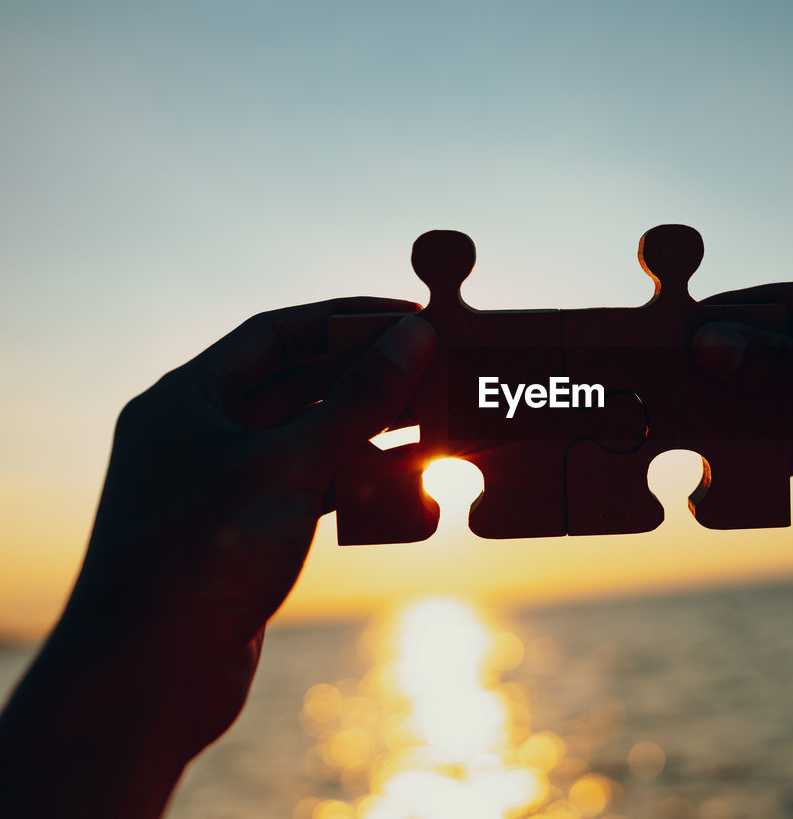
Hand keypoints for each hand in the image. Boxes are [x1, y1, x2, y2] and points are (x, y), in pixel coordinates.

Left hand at [0, 298, 434, 816]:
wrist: (151, 678)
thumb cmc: (199, 558)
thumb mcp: (289, 464)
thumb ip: (358, 399)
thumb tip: (415, 336)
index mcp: (188, 400)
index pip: (278, 335)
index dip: (348, 321)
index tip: (412, 319)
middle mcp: (203, 435)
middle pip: (299, 385)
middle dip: (368, 378)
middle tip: (436, 372)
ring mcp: (226, 487)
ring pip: (312, 440)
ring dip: (372, 432)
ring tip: (437, 423)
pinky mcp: (250, 535)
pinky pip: (314, 489)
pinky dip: (360, 483)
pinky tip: (410, 482)